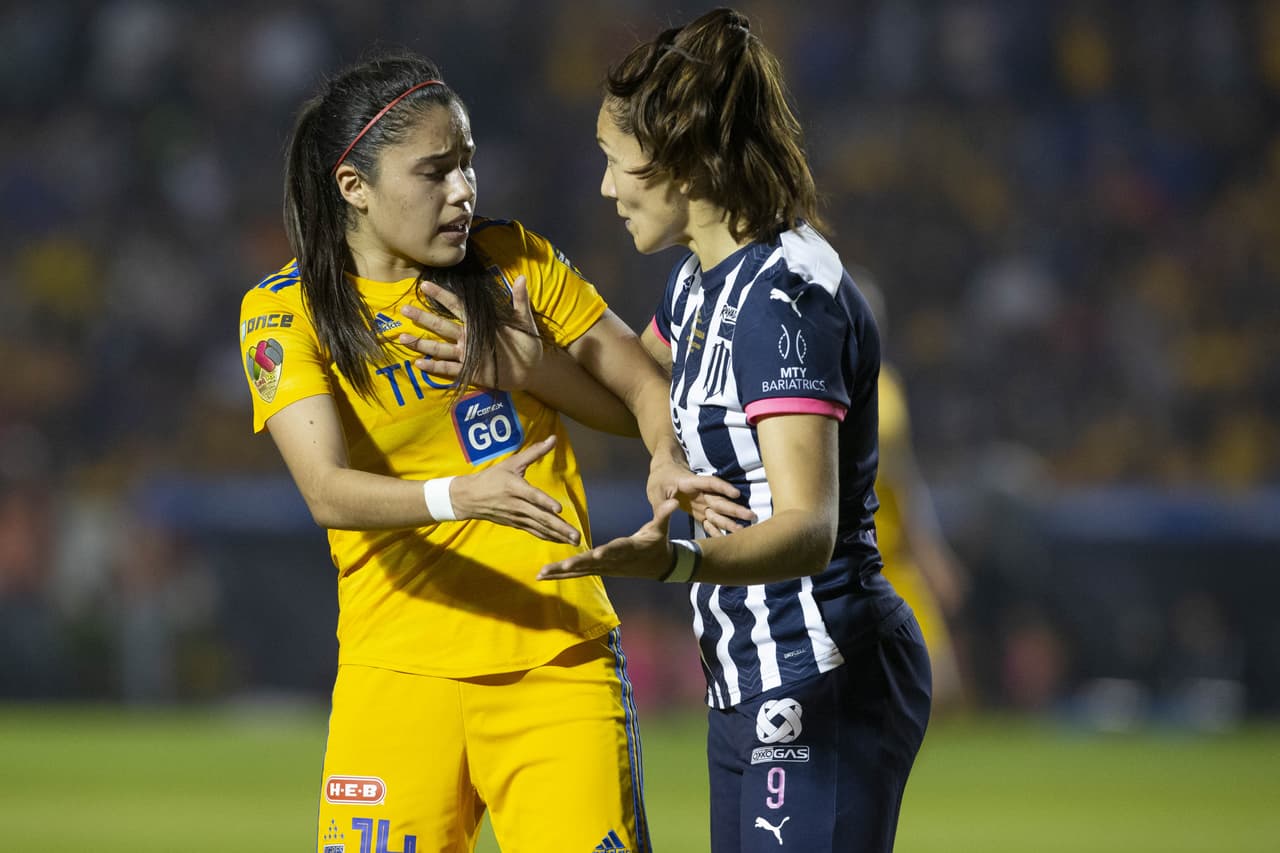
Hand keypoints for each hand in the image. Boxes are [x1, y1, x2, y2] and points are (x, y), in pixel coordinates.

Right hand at [398, 275, 541, 388]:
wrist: (532, 368)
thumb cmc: (526, 343)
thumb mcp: (524, 321)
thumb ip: (519, 300)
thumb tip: (521, 278)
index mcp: (478, 322)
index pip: (456, 306)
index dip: (441, 296)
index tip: (426, 285)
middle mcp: (467, 337)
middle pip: (441, 325)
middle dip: (423, 318)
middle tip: (405, 309)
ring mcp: (466, 354)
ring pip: (440, 347)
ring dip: (422, 343)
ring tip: (403, 338)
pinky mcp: (469, 370)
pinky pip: (449, 368)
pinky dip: (434, 367)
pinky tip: (418, 364)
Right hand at [452, 436, 580, 544]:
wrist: (469, 498)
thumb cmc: (492, 477)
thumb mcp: (512, 462)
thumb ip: (535, 452)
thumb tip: (553, 438)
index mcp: (514, 488)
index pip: (532, 496)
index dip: (545, 502)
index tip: (559, 509)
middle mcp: (516, 505)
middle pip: (541, 517)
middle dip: (560, 527)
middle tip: (576, 535)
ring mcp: (517, 517)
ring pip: (540, 528)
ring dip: (558, 535)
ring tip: (574, 541)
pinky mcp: (516, 524)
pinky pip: (535, 532)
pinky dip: (549, 537)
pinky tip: (562, 541)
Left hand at [538, 499, 679, 580]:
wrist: (659, 566)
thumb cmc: (658, 542)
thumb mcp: (662, 528)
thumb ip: (664, 514)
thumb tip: (674, 501)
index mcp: (629, 549)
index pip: (618, 549)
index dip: (609, 552)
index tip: (597, 554)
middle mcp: (614, 561)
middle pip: (593, 563)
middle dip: (576, 564)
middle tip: (559, 567)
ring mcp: (605, 568)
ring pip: (581, 570)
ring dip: (561, 572)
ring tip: (541, 574)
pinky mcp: (599, 569)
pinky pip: (578, 573)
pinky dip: (561, 574)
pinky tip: (544, 575)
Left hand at [646, 456, 754, 533]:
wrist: (663, 475)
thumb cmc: (659, 481)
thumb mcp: (655, 492)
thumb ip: (662, 503)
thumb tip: (674, 506)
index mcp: (690, 484)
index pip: (709, 483)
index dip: (723, 488)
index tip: (736, 494)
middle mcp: (700, 493)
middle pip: (719, 500)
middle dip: (735, 509)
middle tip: (751, 516)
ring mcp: (701, 502)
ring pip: (718, 511)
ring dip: (731, 519)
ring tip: (745, 528)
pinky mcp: (700, 510)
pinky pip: (710, 520)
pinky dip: (717, 528)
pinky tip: (728, 538)